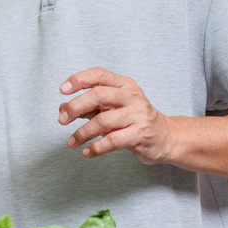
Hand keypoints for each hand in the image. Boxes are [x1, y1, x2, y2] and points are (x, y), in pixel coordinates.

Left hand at [59, 67, 174, 162]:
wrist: (166, 137)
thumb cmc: (133, 119)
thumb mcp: (111, 108)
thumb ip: (87, 106)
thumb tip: (62, 108)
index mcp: (124, 85)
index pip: (99, 75)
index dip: (78, 79)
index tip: (62, 90)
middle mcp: (132, 97)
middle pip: (98, 95)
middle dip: (75, 107)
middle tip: (62, 120)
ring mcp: (138, 115)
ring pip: (102, 121)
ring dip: (82, 133)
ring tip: (71, 142)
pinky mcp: (140, 135)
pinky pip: (113, 141)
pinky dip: (96, 148)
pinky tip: (86, 152)